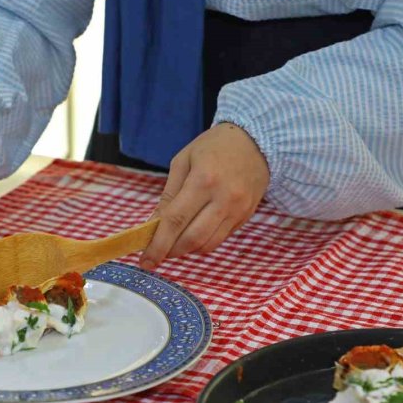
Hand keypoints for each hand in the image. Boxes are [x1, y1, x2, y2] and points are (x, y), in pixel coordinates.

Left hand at [140, 123, 269, 268]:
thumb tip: (152, 226)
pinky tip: (193, 233)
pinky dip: (202, 242)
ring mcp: (238, 210)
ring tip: (174, 243)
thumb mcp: (183, 161)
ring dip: (187, 250)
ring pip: (207, 245)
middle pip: (192, 239)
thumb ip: (168, 196)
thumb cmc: (214, 147)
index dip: (158, 244)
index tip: (145, 261)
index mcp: (203, 180)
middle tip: (157, 253)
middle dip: (171, 251)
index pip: (176, 220)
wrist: (257, 142)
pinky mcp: (245, 217)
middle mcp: (223, 199)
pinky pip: (220, 238)